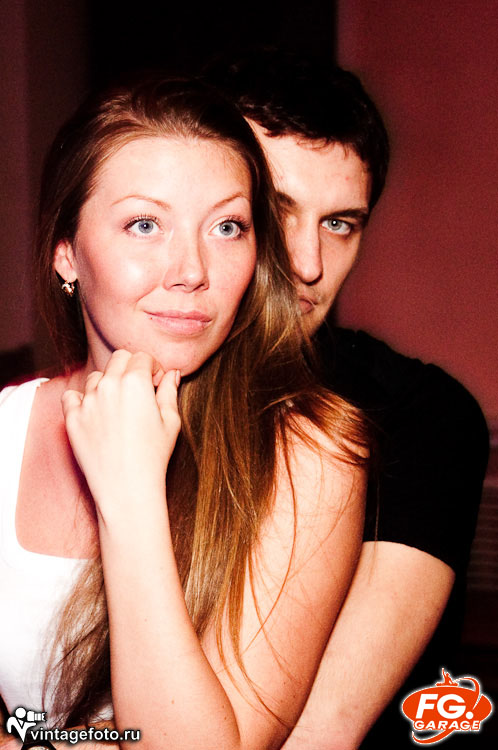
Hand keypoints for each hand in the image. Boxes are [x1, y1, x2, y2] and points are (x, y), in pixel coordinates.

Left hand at [62, 350, 180, 521]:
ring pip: (96, 377)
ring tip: (118, 406)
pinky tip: (95, 413)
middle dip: (131, 368)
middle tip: (139, 390)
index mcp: (135, 382)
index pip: (142, 357)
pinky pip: (72, 396)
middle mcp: (108, 385)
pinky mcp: (72, 418)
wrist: (126, 489)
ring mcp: (87, 401)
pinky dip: (82, 399)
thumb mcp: (170, 422)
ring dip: (108, 383)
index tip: (155, 382)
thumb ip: (169, 392)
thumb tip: (171, 374)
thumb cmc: (153, 457)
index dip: (152, 368)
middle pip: (119, 359)